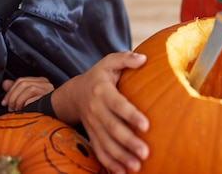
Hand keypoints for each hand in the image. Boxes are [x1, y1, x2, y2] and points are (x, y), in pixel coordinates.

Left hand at [1, 76, 53, 111]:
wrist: (54, 119)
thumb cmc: (40, 110)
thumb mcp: (26, 99)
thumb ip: (16, 90)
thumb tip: (5, 83)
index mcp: (41, 82)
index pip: (21, 81)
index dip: (10, 91)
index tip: (4, 103)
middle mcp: (46, 84)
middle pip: (23, 83)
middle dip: (12, 96)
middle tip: (9, 107)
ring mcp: (48, 90)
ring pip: (28, 88)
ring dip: (18, 100)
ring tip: (17, 110)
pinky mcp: (49, 98)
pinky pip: (33, 98)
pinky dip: (25, 104)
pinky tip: (24, 110)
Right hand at [66, 52, 148, 173]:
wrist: (75, 93)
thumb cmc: (99, 75)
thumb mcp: (109, 61)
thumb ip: (125, 59)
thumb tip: (144, 59)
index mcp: (102, 91)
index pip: (118, 104)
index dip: (131, 115)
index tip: (146, 124)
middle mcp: (96, 109)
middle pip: (112, 128)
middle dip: (128, 141)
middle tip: (145, 152)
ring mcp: (92, 124)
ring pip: (106, 143)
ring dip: (121, 156)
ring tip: (137, 166)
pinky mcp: (91, 135)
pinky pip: (99, 151)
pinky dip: (109, 163)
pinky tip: (122, 172)